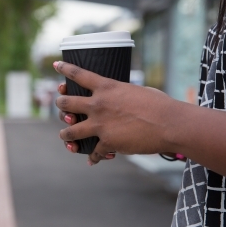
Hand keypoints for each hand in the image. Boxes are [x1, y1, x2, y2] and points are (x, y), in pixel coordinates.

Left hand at [54, 61, 177, 161]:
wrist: (170, 123)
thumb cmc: (159, 104)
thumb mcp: (135, 90)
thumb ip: (120, 93)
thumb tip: (118, 99)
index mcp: (106, 87)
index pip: (78, 74)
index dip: (64, 69)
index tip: (56, 65)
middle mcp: (98, 104)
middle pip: (66, 103)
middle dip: (60, 105)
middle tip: (61, 107)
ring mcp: (100, 124)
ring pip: (70, 131)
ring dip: (65, 134)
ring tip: (64, 136)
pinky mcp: (107, 142)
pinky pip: (93, 152)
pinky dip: (93, 158)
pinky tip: (92, 161)